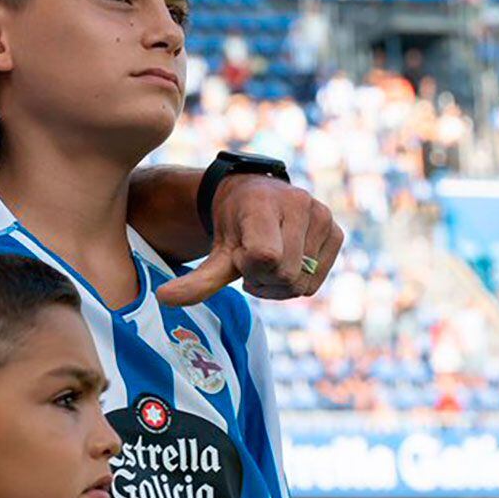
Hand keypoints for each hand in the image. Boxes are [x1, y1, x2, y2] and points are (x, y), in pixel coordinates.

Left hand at [156, 173, 342, 304]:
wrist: (253, 198)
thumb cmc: (231, 227)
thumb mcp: (214, 252)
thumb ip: (196, 280)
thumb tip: (162, 299)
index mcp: (264, 204)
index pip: (265, 258)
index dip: (249, 267)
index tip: (239, 254)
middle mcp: (299, 203)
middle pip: (285, 276)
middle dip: (263, 279)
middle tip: (251, 262)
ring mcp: (322, 215)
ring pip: (302, 283)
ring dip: (280, 283)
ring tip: (267, 261)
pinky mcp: (335, 230)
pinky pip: (316, 280)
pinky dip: (299, 280)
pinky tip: (286, 261)